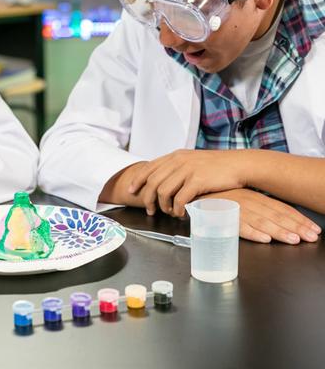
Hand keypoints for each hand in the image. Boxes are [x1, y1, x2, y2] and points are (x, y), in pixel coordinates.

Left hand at [128, 149, 247, 215]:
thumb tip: (163, 181)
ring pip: (163, 191)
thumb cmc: (216, 166)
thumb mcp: (192, 161)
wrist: (238, 165)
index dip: (138, 180)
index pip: (149, 167)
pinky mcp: (197, 181)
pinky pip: (180, 199)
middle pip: (152, 181)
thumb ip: (177, 168)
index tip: (132, 190)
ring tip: (169, 213)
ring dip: (163, 206)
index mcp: (175, 156)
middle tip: (150, 210)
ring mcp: (187, 170)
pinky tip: (180, 214)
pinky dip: (177, 209)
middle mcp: (178, 161)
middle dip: (147, 198)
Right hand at [200, 189, 320, 243]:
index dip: (298, 218)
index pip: (280, 207)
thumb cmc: (214, 197)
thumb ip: (256, 207)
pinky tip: (264, 238)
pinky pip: (238, 225)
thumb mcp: (238, 197)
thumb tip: (279, 220)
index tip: (313, 229)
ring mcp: (233, 207)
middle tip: (310, 237)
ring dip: (278, 230)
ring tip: (293, 239)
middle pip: (274, 214)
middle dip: (295, 226)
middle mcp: (245, 200)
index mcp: (252, 195)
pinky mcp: (219, 216)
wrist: (188, 191)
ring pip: (260, 220)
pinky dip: (251, 232)